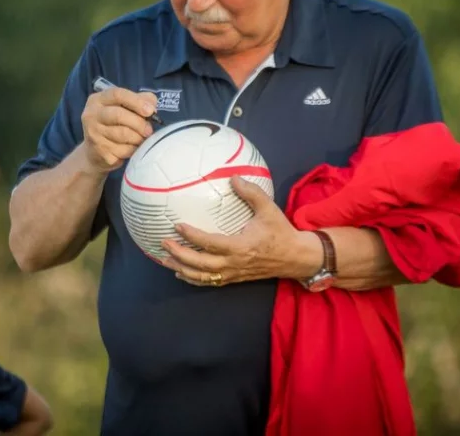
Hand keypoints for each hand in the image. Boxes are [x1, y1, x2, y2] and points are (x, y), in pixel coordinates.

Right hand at [80, 86, 157, 171]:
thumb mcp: (124, 107)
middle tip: (149, 130)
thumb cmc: (114, 124)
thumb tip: (152, 106)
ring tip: (142, 138)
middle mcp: (92, 115)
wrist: (95, 151)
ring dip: (138, 138)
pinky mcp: (100, 151)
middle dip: (139, 123)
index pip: (117, 94)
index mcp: (98, 100)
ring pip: (123, 134)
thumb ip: (140, 100)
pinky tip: (133, 148)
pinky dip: (133, 150)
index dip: (136, 101)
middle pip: (119, 115)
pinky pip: (123, 150)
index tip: (150, 111)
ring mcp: (94, 134)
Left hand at [160, 177, 322, 286]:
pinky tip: (180, 273)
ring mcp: (234, 273)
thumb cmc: (281, 232)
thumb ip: (251, 193)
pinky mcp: (235, 278)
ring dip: (182, 269)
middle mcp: (234, 263)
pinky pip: (210, 282)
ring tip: (165, 260)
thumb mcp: (269, 209)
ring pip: (203, 276)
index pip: (210, 243)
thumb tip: (233, 178)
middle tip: (163, 243)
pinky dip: (193, 279)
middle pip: (201, 264)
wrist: (296, 257)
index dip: (192, 236)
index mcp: (241, 246)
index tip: (177, 226)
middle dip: (180, 255)